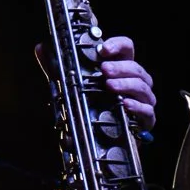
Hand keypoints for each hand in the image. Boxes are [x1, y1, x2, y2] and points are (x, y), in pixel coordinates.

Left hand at [32, 34, 158, 133]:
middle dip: (121, 67)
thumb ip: (56, 67)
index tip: (103, 49)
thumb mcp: (69, 86)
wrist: (98, 144)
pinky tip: (124, 104)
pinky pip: (148, 111)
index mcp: (120, 69)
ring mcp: (142, 101)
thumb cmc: (90, 109)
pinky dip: (138, 107)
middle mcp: (134, 83)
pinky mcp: (144, 122)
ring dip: (127, 84)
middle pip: (136, 68)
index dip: (117, 45)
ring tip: (109, 86)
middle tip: (104, 70)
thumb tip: (41, 48)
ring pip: (143, 87)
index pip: (127, 49)